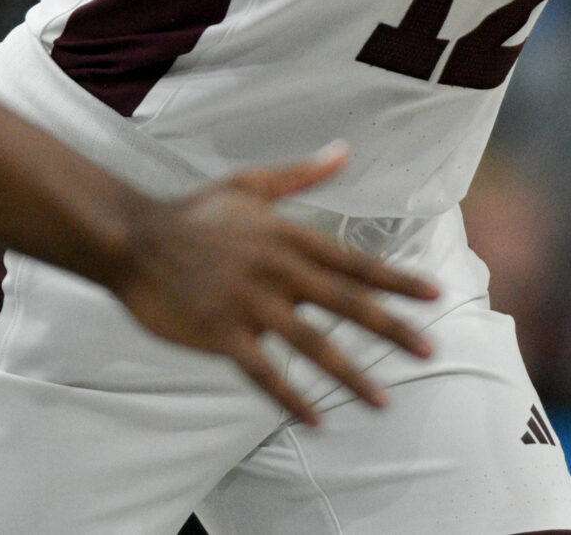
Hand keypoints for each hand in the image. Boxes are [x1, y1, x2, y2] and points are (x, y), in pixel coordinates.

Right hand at [109, 147, 438, 424]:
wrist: (135, 238)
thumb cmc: (194, 212)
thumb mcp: (251, 184)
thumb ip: (301, 174)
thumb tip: (344, 151)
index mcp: (288, 237)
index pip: (354, 262)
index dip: (396, 279)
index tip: (435, 295)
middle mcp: (278, 270)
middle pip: (346, 302)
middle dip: (392, 328)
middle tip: (430, 351)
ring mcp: (250, 303)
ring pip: (312, 343)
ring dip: (350, 374)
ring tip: (383, 400)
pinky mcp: (221, 333)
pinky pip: (264, 372)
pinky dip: (291, 396)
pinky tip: (315, 418)